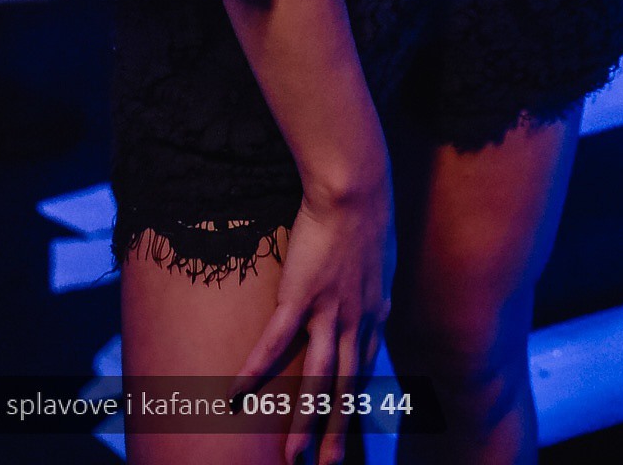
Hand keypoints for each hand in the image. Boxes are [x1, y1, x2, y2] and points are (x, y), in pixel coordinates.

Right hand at [231, 165, 394, 464]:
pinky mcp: (301, 295)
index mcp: (375, 314)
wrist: (356, 186)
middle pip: (346, 390)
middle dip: (335, 433)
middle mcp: (357, 323)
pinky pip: (276, 343)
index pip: (364, 370)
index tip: (346, 427)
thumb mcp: (383, 259)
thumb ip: (378, 287)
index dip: (354, 403)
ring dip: (305, 423)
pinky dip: (257, 371)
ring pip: (319, 381)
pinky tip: (238, 394)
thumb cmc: (369, 210)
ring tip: (293, 458)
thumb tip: (382, 298)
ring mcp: (330, 312)